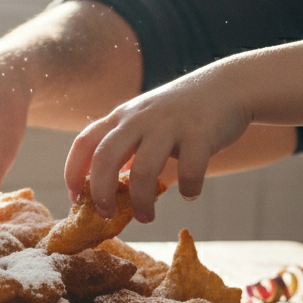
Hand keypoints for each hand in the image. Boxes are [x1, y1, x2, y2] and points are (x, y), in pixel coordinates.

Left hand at [64, 73, 251, 222]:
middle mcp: (140, 118)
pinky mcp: (201, 132)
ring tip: (146, 218)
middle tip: (105, 215)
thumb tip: (106, 189)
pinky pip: (190, 170)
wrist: (230, 85)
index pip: (84, 143)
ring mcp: (170, 124)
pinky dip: (188, 189)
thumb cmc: (181, 113)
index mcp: (122, 117)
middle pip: (105, 158)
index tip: (74, 199)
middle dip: (100, 192)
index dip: (72, 172)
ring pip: (143, 170)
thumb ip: (125, 147)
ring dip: (140, 202)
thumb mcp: (144, 121)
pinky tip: (190, 194)